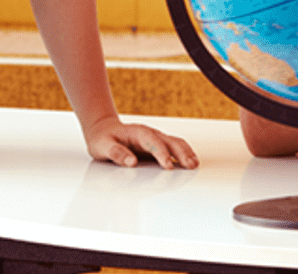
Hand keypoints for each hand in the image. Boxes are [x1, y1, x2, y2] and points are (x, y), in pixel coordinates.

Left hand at [84, 116, 198, 168]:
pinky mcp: (157, 145)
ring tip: (195, 164)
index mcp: (137, 133)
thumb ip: (116, 153)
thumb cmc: (103, 139)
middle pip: (169, 141)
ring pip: (175, 143)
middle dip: (181, 153)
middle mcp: (149, 134)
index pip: (153, 142)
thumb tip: (132, 163)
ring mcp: (155, 138)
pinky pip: (174, 147)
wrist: (103, 130)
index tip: (168, 166)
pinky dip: (184, 153)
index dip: (161, 154)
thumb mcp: (102, 146)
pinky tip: (190, 162)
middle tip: (190, 166)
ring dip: (186, 152)